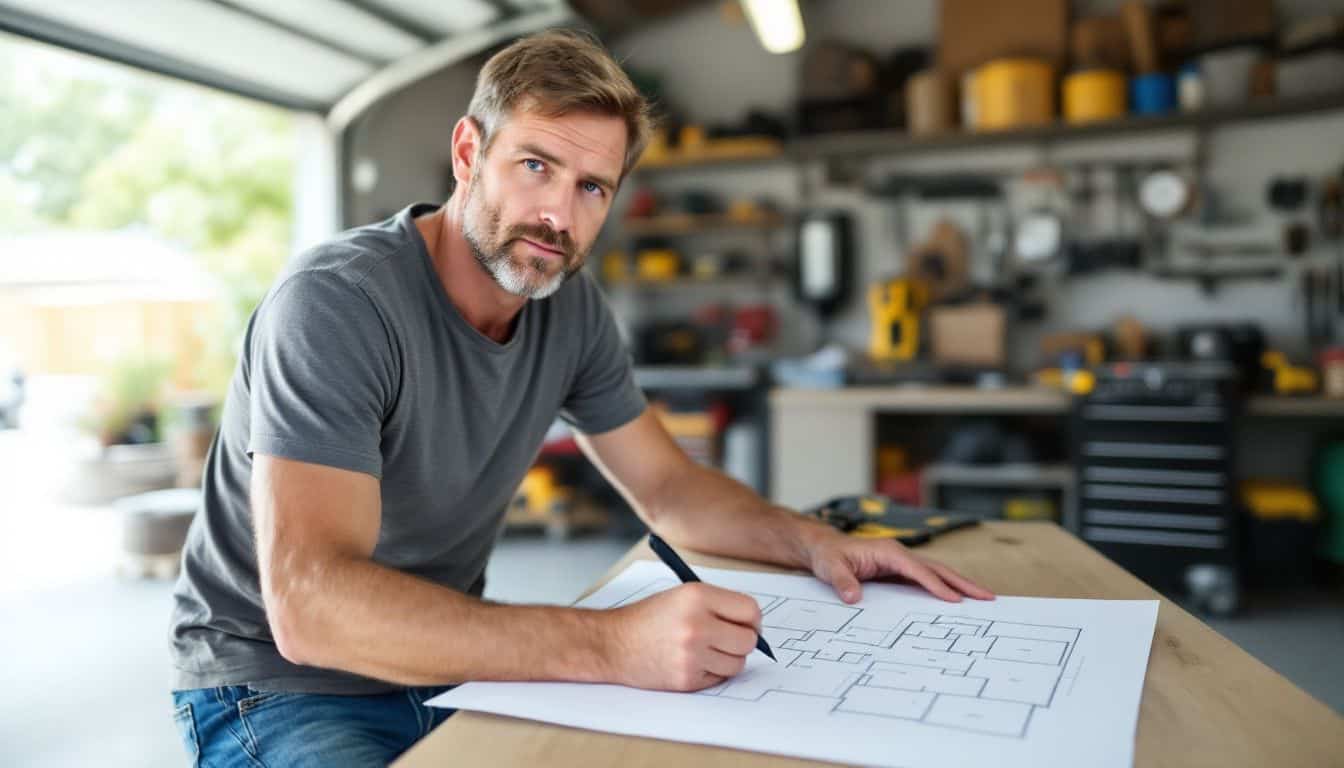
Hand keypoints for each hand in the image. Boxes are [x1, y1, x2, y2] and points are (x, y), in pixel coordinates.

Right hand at [604, 583, 761, 691]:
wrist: (613, 643)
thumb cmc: (649, 618)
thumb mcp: (683, 595)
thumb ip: (719, 605)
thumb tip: (754, 625)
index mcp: (697, 597)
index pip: (750, 610)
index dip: (752, 619)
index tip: (748, 624)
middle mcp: (696, 625)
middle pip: (749, 640)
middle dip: (743, 641)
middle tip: (728, 639)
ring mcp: (692, 655)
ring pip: (738, 663)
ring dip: (728, 659)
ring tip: (705, 650)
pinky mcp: (687, 679)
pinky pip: (719, 678)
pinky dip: (712, 672)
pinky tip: (692, 662)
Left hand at [804, 528, 994, 604]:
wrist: (825, 548)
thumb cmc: (829, 556)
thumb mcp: (830, 568)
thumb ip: (843, 582)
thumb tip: (854, 597)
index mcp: (888, 552)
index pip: (918, 570)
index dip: (936, 585)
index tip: (955, 600)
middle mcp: (900, 554)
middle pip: (938, 568)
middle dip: (963, 583)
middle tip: (987, 597)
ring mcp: (903, 561)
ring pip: (938, 572)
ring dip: (960, 584)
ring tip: (984, 597)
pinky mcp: (902, 570)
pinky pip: (928, 578)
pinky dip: (946, 586)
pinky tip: (958, 598)